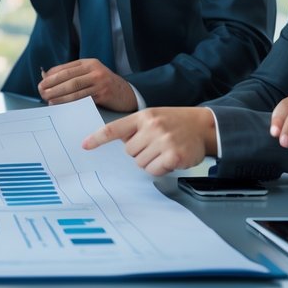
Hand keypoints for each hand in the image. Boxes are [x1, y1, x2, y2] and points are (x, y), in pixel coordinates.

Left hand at [39, 59, 137, 111]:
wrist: (127, 94)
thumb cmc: (103, 85)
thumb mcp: (90, 75)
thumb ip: (72, 75)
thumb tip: (47, 78)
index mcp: (88, 63)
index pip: (66, 68)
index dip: (51, 76)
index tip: (42, 83)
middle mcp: (94, 70)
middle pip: (68, 77)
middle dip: (52, 85)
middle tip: (41, 91)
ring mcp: (99, 81)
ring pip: (74, 88)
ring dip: (58, 95)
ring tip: (48, 99)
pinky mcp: (103, 94)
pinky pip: (83, 98)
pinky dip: (70, 102)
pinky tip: (61, 105)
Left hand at [82, 108, 215, 175]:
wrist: (203, 125)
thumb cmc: (175, 123)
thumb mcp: (153, 117)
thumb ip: (136, 128)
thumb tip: (118, 141)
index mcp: (143, 116)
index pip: (115, 128)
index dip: (98, 138)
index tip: (84, 146)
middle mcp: (152, 127)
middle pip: (129, 151)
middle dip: (140, 152)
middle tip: (155, 145)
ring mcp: (163, 141)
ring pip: (140, 163)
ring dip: (150, 161)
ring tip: (164, 151)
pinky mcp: (174, 155)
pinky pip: (154, 170)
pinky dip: (160, 168)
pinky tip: (170, 159)